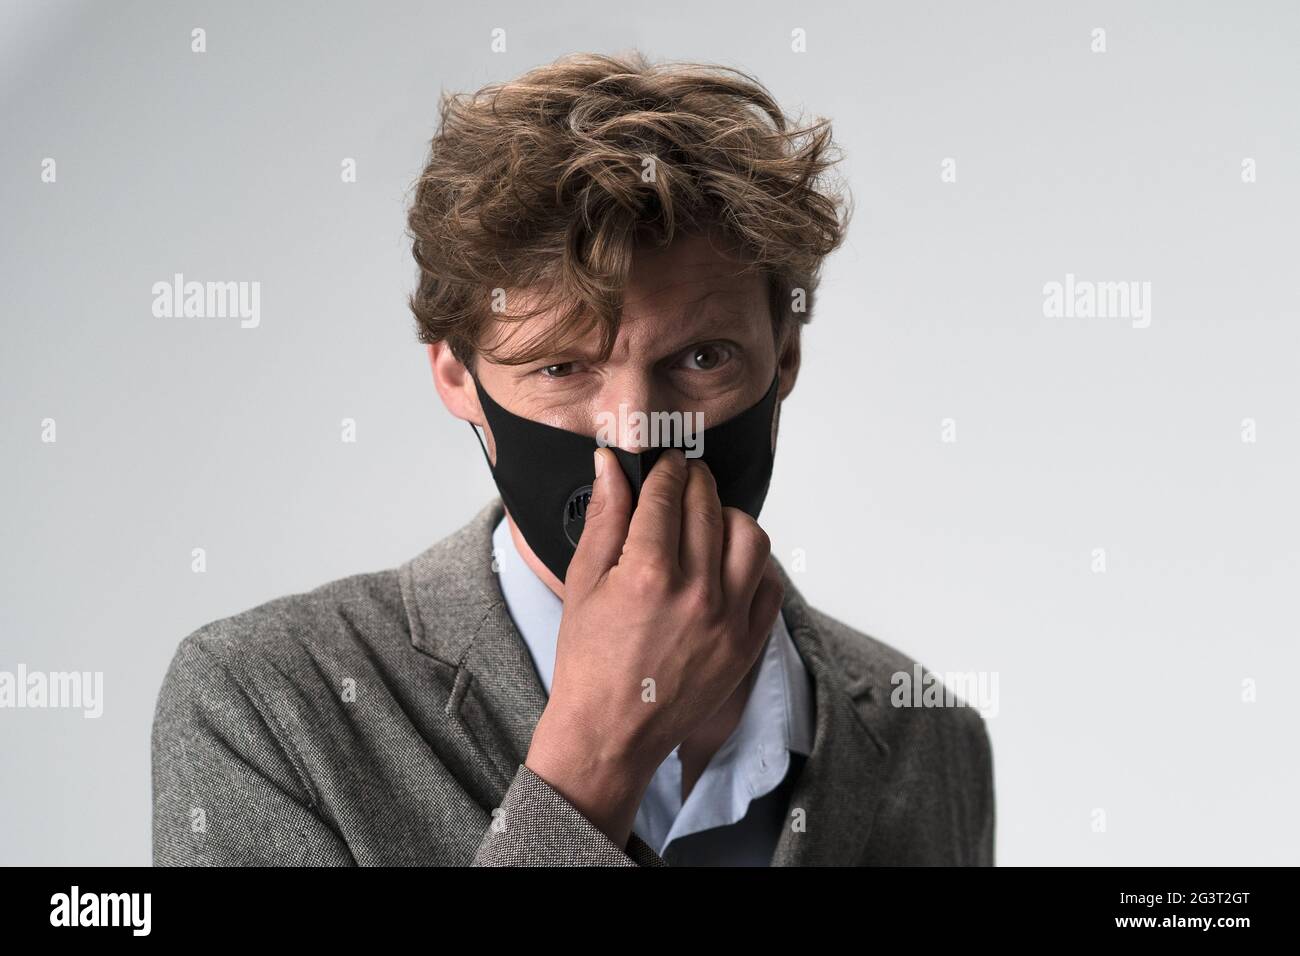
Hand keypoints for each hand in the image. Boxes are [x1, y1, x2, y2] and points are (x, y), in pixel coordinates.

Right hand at [524, 447, 783, 849]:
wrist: (611, 731)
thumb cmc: (589, 660)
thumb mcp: (583, 582)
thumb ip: (604, 517)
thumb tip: (611, 463)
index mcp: (648, 574)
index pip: (669, 496)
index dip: (667, 470)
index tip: (667, 463)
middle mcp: (696, 593)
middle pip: (710, 507)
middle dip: (696, 482)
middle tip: (686, 479)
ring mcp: (728, 619)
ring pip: (750, 537)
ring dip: (729, 517)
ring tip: (709, 519)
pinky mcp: (748, 643)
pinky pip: (769, 583)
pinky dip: (753, 563)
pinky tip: (728, 562)